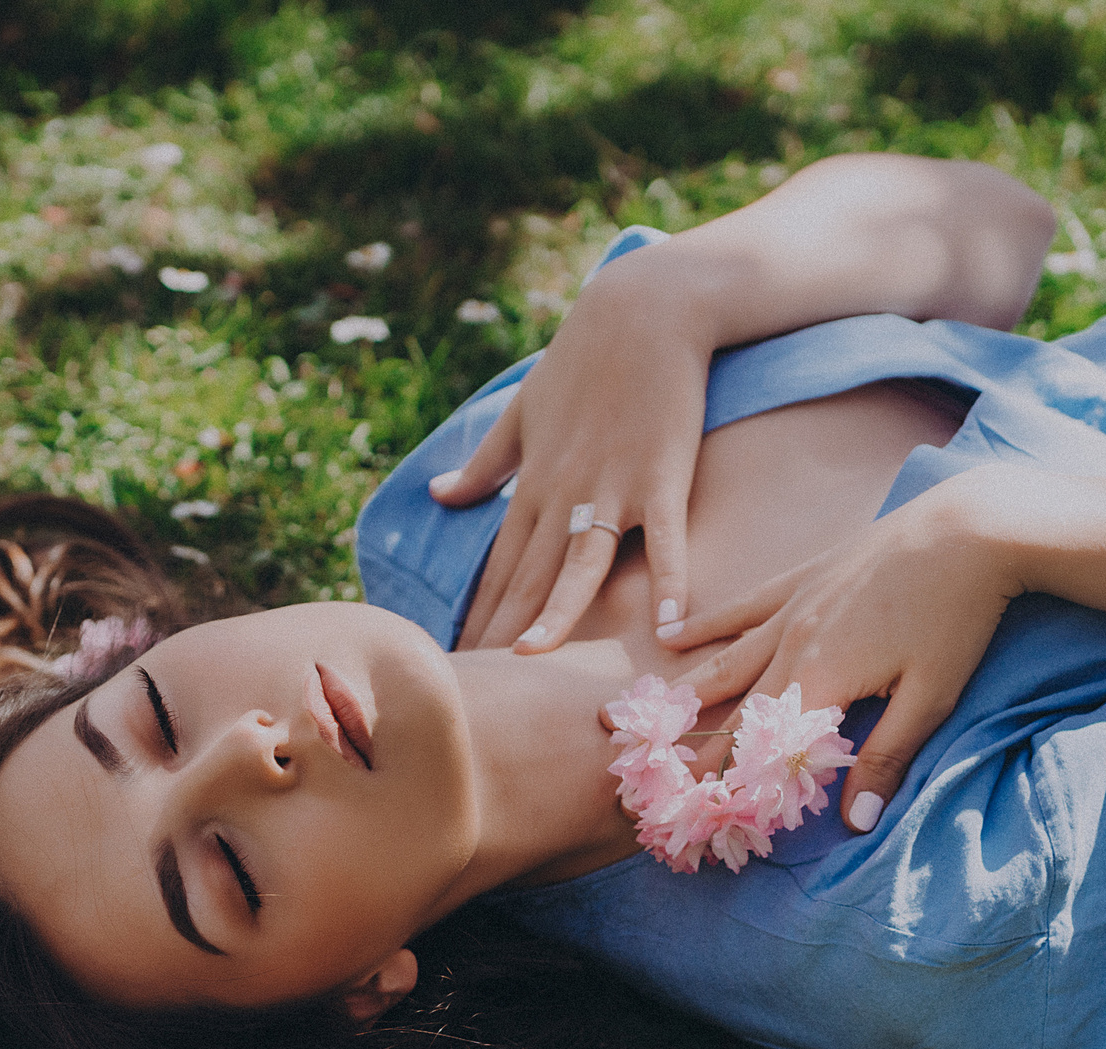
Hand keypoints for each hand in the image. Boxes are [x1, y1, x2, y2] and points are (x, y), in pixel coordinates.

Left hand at [435, 267, 710, 653]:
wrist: (644, 309)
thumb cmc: (582, 359)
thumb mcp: (522, 411)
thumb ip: (483, 463)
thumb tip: (438, 494)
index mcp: (532, 484)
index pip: (496, 565)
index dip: (475, 613)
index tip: (453, 659)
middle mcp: (564, 494)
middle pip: (527, 576)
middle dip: (499, 631)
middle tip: (477, 682)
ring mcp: (614, 487)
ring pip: (579, 563)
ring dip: (557, 612)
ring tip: (533, 659)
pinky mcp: (662, 476)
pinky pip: (664, 539)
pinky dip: (666, 580)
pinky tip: (667, 625)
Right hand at [659, 506, 1014, 831]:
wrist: (971, 527)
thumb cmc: (957, 615)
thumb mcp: (931, 697)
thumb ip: (885, 758)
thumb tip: (854, 824)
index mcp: (818, 678)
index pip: (761, 746)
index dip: (731, 784)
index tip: (698, 815)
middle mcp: (791, 642)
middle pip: (732, 708)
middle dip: (692, 749)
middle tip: (651, 783)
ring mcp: (792, 606)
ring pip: (725, 659)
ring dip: (683, 694)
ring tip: (637, 719)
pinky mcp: (804, 576)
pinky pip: (743, 606)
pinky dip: (706, 623)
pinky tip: (672, 634)